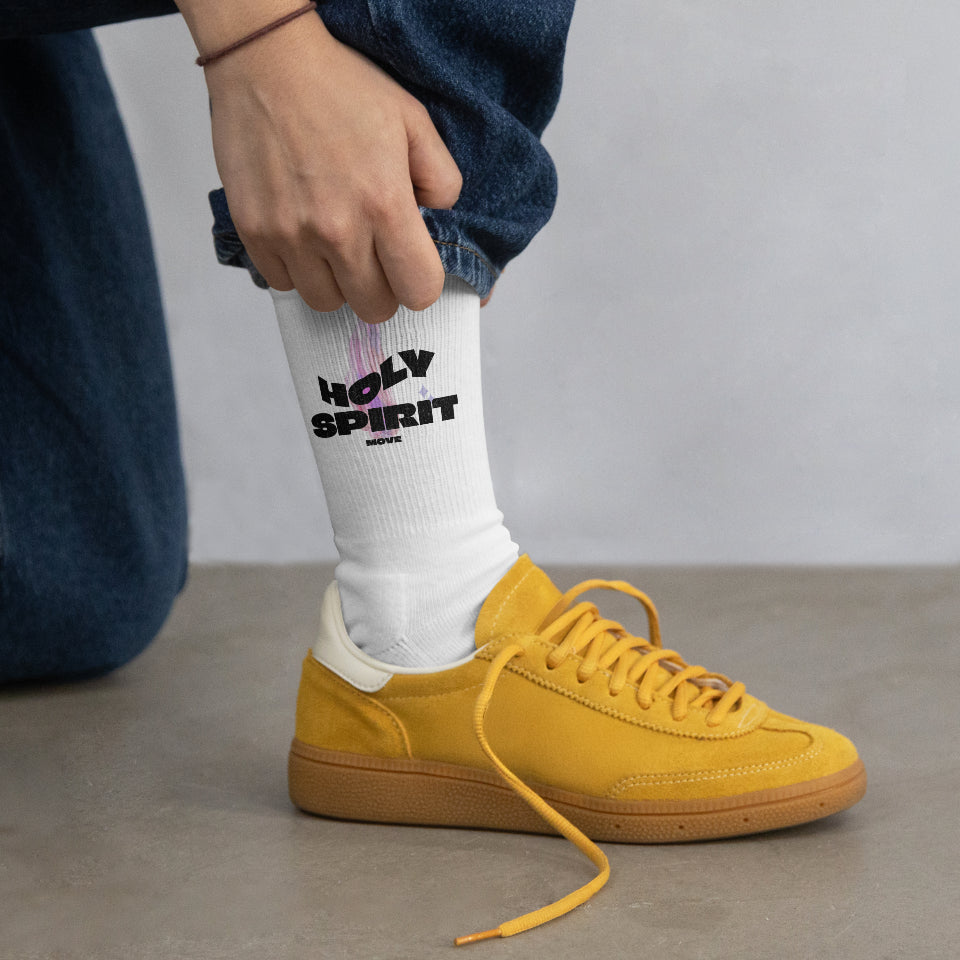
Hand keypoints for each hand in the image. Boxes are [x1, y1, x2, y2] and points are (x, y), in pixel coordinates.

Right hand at [183, 6, 461, 322]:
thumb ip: (441, 177)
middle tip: (374, 257)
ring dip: (337, 283)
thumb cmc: (340, 88)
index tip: (410, 266)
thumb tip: (439, 216)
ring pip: (327, 303)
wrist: (266, 61)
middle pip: (374, 308)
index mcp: (386, 206)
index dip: (420, 283)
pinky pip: (283, 283)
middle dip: (381, 288)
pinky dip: (296, 271)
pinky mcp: (255, 232)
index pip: (418, 292)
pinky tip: (302, 238)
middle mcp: (338, 230)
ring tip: (335, 246)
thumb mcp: (414, 121)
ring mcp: (292, 236)